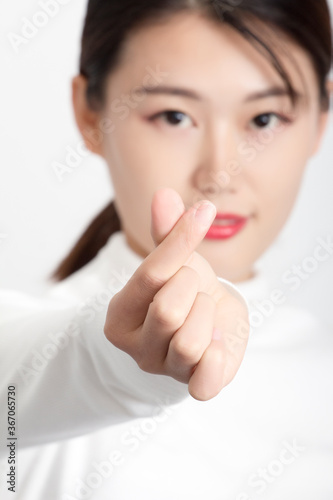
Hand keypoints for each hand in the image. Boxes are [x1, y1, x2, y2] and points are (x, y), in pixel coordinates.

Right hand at [104, 188, 248, 400]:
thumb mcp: (175, 262)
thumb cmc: (183, 292)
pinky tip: (218, 339)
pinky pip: (205, 382)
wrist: (204, 330)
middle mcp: (137, 346)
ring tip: (206, 311)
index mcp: (121, 314)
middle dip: (192, 288)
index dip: (180, 242)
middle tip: (195, 286)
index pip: (149, 275)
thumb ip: (168, 233)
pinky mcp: (194, 385)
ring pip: (188, 343)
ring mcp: (164, 369)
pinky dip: (218, 358)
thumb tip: (164, 194)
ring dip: (208, 317)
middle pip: (167, 311)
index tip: (204, 212)